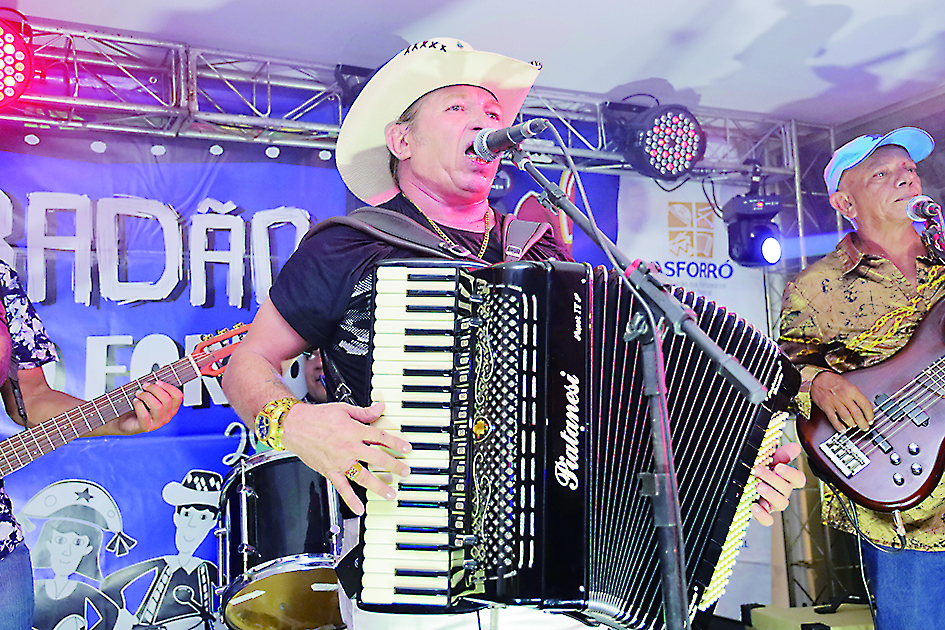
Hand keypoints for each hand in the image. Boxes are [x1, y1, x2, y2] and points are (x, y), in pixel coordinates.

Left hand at [113, 381, 183, 433]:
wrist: (126, 421)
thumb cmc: (139, 407)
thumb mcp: (151, 397)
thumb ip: (156, 390)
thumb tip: (154, 380)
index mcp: (171, 408)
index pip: (178, 396)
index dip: (168, 387)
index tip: (158, 381)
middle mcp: (167, 416)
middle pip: (167, 400)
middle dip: (154, 389)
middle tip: (145, 386)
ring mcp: (157, 423)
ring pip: (157, 407)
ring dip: (146, 396)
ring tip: (139, 393)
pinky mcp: (146, 427)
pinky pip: (144, 415)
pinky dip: (138, 405)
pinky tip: (135, 401)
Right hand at [281, 401, 411, 514]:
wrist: (294, 426)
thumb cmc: (317, 417)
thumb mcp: (343, 409)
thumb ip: (364, 412)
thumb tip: (380, 407)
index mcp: (354, 431)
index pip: (381, 437)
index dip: (396, 443)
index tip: (406, 448)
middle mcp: (349, 448)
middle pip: (377, 458)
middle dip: (394, 466)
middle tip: (405, 471)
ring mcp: (340, 461)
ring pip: (363, 476)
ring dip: (378, 485)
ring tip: (390, 492)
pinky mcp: (329, 471)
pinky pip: (341, 488)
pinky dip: (350, 499)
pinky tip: (359, 508)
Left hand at [751, 441, 805, 525]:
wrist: (743, 485)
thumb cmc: (760, 473)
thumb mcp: (769, 460)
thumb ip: (782, 454)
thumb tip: (795, 447)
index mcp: (786, 480)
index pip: (798, 479)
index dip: (791, 474)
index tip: (779, 467)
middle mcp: (782, 493)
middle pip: (786, 489)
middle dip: (772, 479)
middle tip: (758, 470)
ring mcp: (773, 505)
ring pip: (781, 503)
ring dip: (770, 494)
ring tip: (758, 486)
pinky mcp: (763, 515)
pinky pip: (768, 520)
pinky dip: (762, 515)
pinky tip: (754, 506)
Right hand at [810, 371, 872, 431]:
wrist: (815, 378)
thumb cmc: (830, 380)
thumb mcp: (847, 383)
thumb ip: (854, 394)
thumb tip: (862, 406)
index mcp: (851, 390)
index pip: (865, 405)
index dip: (870, 414)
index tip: (870, 419)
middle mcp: (844, 396)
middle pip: (857, 413)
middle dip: (862, 423)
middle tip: (865, 427)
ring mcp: (834, 402)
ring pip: (846, 417)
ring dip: (852, 424)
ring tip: (854, 426)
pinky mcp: (826, 406)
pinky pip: (833, 419)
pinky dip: (838, 426)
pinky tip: (842, 429)